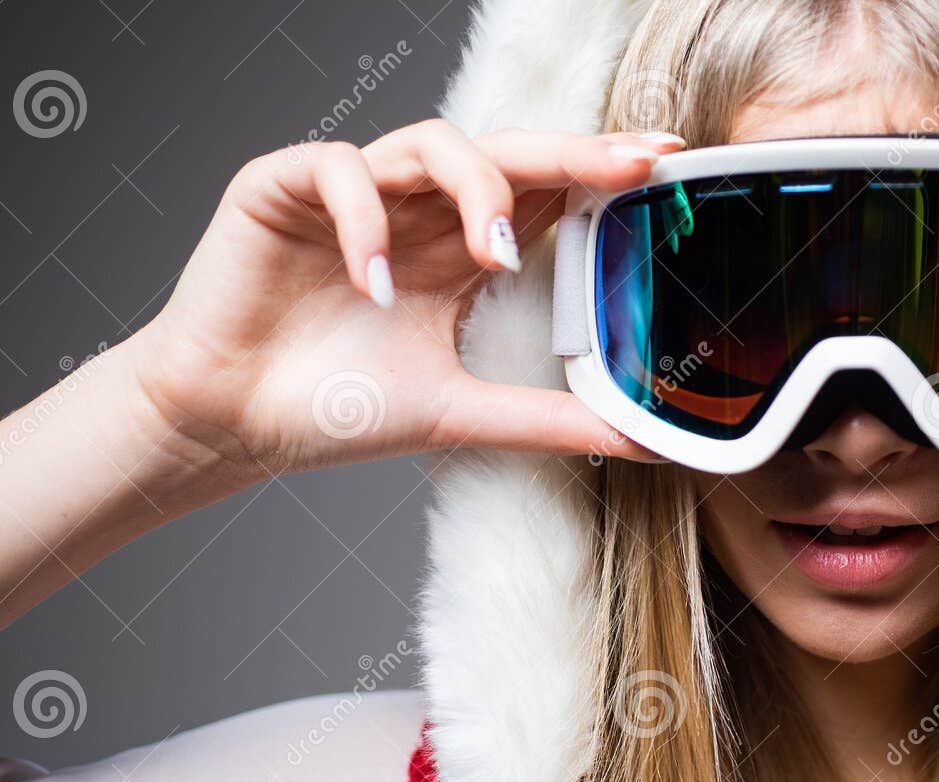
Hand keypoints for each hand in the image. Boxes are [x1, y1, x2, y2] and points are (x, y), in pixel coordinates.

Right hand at [130, 121, 680, 483]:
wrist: (232, 428)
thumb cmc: (334, 410)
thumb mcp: (462, 414)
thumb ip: (549, 420)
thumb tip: (642, 442)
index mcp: (456, 253)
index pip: (539, 194)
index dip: (597, 171)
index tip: (665, 166)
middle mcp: (413, 214)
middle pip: (503, 154)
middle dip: (571, 151)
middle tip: (630, 162)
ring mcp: (351, 196)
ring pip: (430, 141)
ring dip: (475, 187)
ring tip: (494, 254)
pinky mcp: (281, 189)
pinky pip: (337, 169)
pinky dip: (366, 220)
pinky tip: (375, 285)